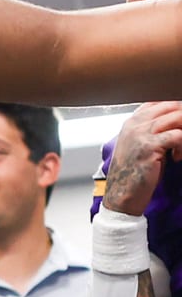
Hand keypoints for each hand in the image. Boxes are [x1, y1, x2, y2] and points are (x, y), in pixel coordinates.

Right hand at [103, 101, 181, 215]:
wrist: (121, 194)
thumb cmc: (133, 172)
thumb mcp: (137, 146)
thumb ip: (150, 131)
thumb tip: (175, 122)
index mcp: (131, 122)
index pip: (159, 101)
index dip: (175, 109)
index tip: (180, 126)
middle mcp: (135, 124)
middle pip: (171, 105)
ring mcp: (140, 134)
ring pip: (177, 117)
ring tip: (181, 148)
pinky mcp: (149, 147)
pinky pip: (178, 136)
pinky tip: (177, 158)